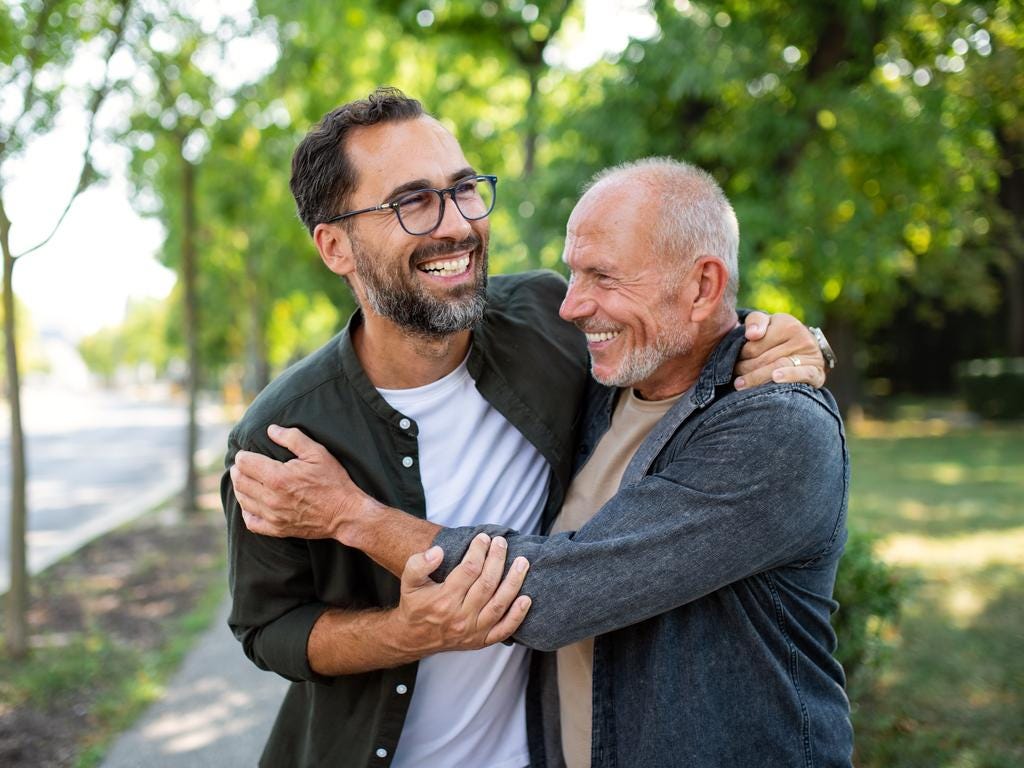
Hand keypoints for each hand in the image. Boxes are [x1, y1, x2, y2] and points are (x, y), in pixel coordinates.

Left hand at [231, 424, 372, 541]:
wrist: (345, 514)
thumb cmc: (333, 481)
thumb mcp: (317, 453)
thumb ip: (293, 438)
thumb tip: (271, 430)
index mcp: (278, 477)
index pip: (245, 463)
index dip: (243, 455)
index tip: (247, 452)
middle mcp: (271, 497)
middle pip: (240, 481)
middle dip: (238, 469)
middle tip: (244, 464)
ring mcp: (273, 515)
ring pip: (243, 500)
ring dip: (240, 488)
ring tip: (245, 480)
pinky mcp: (277, 529)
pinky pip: (251, 522)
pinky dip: (246, 511)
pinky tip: (251, 503)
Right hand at [394, 533, 531, 652]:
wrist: (413, 638)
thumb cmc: (415, 605)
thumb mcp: (409, 582)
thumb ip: (419, 564)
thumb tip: (438, 551)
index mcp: (444, 600)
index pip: (469, 570)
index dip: (479, 551)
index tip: (483, 537)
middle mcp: (460, 616)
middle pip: (487, 584)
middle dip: (498, 559)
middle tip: (502, 543)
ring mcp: (473, 631)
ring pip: (499, 604)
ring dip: (513, 582)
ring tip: (522, 562)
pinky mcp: (481, 641)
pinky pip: (504, 630)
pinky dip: (517, 615)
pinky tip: (526, 599)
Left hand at [735, 311, 826, 390]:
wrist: (806, 349)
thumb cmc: (778, 335)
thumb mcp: (766, 323)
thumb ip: (755, 322)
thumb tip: (752, 335)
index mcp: (786, 323)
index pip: (755, 344)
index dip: (741, 354)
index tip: (735, 359)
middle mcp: (801, 337)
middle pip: (764, 358)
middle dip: (745, 369)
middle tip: (735, 377)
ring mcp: (811, 355)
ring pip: (778, 367)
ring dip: (757, 378)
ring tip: (740, 385)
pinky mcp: (817, 372)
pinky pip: (803, 374)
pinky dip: (789, 376)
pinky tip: (776, 378)